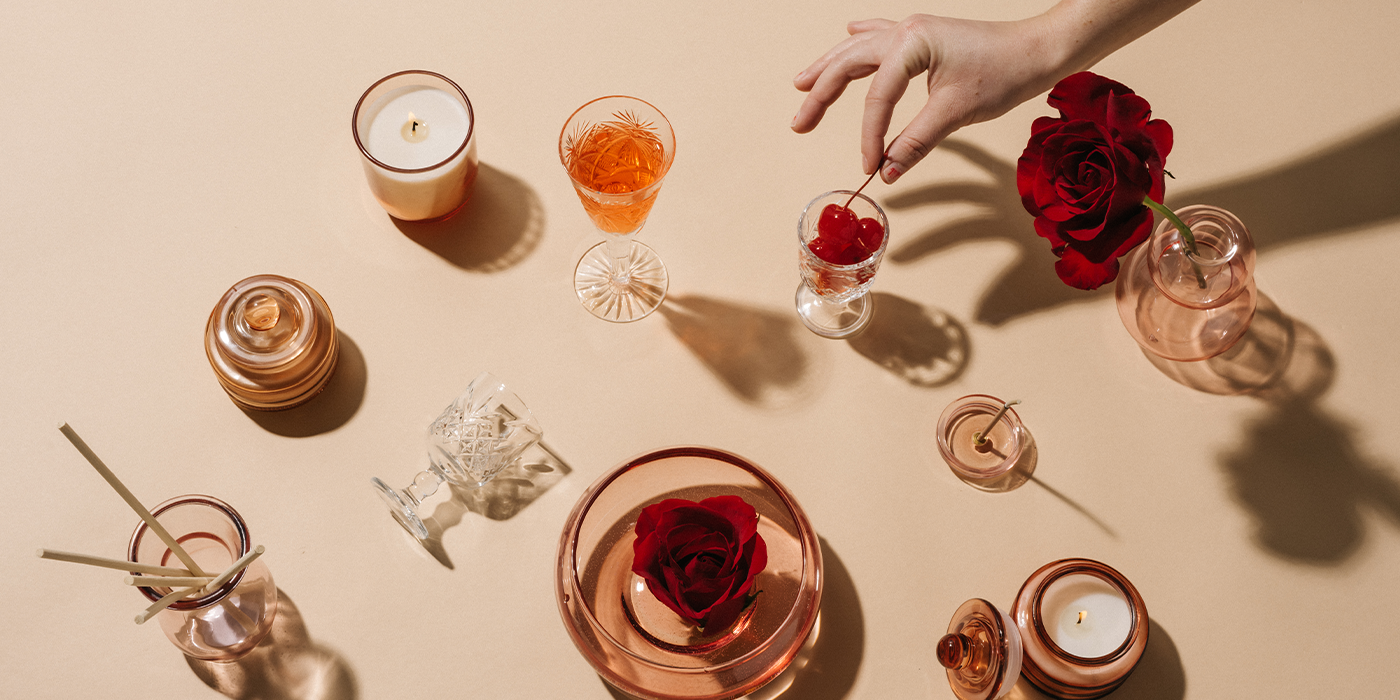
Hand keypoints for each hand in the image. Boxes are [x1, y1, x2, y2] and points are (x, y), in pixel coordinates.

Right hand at [792, 14, 1061, 183]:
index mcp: (911, 44)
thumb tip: (886, 172)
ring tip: (800, 84)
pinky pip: (881, 36)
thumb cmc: (1003, 73)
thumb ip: (915, 142)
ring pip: (858, 49)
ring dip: (829, 68)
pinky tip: (847, 34)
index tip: (867, 166)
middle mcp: (906, 32)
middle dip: (821, 94)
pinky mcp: (924, 38)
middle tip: (799, 123)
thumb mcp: (955, 112)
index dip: (869, 135)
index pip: (877, 96)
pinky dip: (860, 41)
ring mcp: (913, 31)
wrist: (1038, 51)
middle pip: (850, 64)